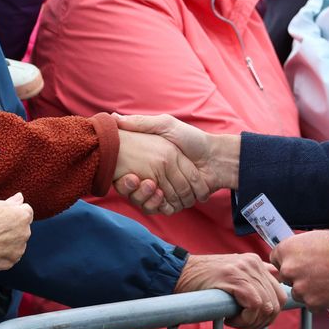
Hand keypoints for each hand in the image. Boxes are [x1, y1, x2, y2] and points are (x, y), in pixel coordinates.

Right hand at [0, 193, 33, 274]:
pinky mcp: (10, 263)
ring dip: (8, 242)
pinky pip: (9, 256)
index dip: (13, 212)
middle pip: (22, 228)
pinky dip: (2, 254)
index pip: (26, 211)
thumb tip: (19, 198)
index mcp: (22, 216)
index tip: (4, 216)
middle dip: (12, 228)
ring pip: (16, 243)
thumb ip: (11, 202)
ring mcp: (18, 250)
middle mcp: (24, 233)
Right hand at [112, 114, 239, 211]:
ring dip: (146, 198)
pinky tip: (161, 197)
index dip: (123, 179)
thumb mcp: (165, 125)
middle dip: (133, 190)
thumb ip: (141, 123)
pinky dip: (160, 207)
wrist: (215, 158)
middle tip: (134, 180)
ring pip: (146, 203)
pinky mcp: (175, 202)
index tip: (124, 174)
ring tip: (153, 188)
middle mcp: (154, 178)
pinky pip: (162, 210)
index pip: (126, 175)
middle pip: (134, 192)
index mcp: (148, 162)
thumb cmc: (191, 139)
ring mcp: (164, 191)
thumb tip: (113, 118)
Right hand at [174, 253, 287, 328]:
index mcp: (255, 261)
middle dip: (264, 321)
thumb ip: (253, 279)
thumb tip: (274, 289)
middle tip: (244, 324)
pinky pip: (255, 306)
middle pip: (277, 302)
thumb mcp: (233, 275)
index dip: (270, 313)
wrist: (180, 273)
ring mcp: (245, 269)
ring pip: (267, 307)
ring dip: (252, 322)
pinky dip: (245, 320)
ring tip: (233, 320)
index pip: (280, 292)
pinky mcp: (236, 279)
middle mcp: (253, 262)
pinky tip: (229, 318)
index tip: (254, 320)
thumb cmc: (204, 280)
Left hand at [270, 230, 328, 311]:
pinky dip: (318, 301)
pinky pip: (310, 305)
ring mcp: (299, 287)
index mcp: (285, 250)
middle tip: (313, 274)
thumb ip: (295, 251)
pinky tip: (328, 290)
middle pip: (285, 278)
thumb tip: (291, 257)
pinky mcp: (312, 302)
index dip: (287, 263)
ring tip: (323, 281)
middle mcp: (288, 269)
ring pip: (297, 293)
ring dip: (307, 290)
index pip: (275, 261)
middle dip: (296, 277)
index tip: (296, 265)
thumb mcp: (308, 239)